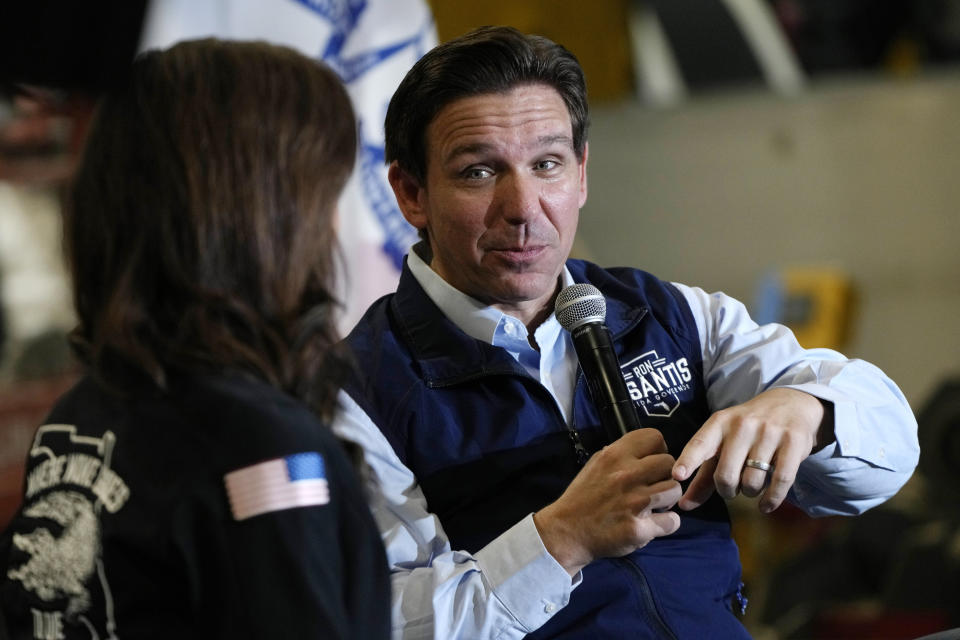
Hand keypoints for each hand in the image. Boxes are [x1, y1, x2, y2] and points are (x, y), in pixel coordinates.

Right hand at [534, 428, 681, 575]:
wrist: (566, 532)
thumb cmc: (581, 497)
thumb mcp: (595, 465)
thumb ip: (619, 455)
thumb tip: (642, 451)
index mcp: (614, 456)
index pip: (655, 437)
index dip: (658, 450)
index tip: (651, 464)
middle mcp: (626, 475)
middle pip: (669, 463)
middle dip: (664, 475)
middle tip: (653, 487)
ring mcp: (634, 502)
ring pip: (674, 490)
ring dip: (667, 499)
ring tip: (654, 506)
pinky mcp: (639, 528)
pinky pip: (672, 521)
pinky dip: (666, 524)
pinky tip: (653, 524)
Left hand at [672, 388, 829, 513]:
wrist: (790, 404)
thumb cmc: (747, 431)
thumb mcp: (722, 444)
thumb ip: (703, 476)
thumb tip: (683, 506)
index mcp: (719, 423)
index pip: (700, 443)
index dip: (688, 460)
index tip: (677, 476)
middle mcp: (742, 425)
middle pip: (726, 475)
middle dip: (727, 490)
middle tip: (732, 488)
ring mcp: (769, 433)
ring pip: (752, 481)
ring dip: (750, 492)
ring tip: (752, 484)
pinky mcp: (793, 443)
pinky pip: (781, 480)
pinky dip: (772, 499)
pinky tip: (766, 505)